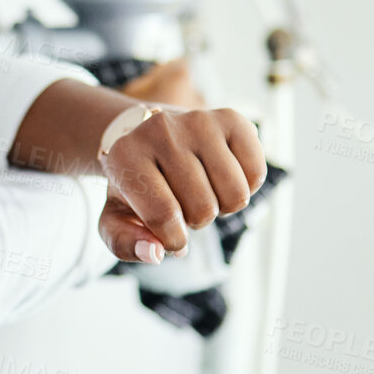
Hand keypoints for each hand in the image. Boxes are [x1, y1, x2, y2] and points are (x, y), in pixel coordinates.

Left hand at [96, 107, 266, 263]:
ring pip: (235, 195)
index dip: (174, 240)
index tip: (170, 236)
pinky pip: (257, 174)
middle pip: (204, 209)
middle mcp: (160, 130)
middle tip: (184, 202)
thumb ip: (125, 243)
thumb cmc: (136, 185)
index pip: (164, 216)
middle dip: (196, 220)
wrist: (149, 136)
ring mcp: (198, 121)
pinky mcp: (231, 119)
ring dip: (222, 206)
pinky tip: (222, 177)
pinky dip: (246, 187)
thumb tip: (155, 254)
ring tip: (203, 190)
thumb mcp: (116, 218)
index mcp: (125, 155)